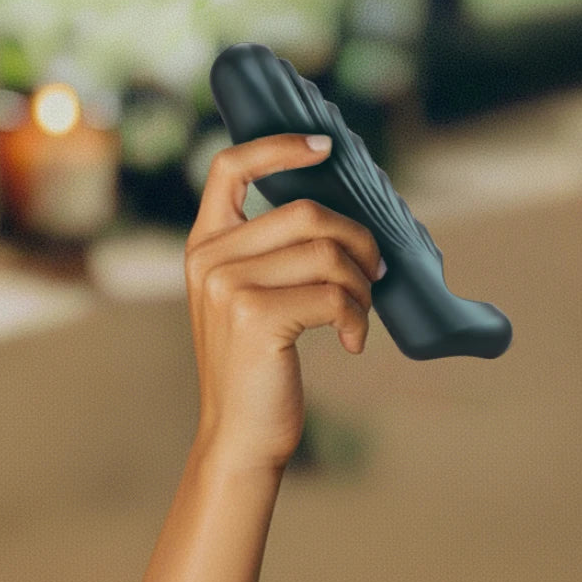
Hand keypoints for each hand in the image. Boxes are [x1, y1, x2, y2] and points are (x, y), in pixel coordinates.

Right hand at [184, 133, 383, 472]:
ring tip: (362, 313)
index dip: (279, 147)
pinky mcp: (256, 315)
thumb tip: (345, 220)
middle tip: (377, 274)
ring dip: (363, 285)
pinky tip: (353, 341)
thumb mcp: (250, 300)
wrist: (240, 434)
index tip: (325, 148)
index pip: (230, 167)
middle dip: (358, 241)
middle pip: (307, 212)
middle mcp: (209, 258)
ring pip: (328, 254)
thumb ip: (273, 255)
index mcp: (205, 246)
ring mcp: (228, 285)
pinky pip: (334, 295)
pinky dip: (358, 317)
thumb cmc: (258, 367)